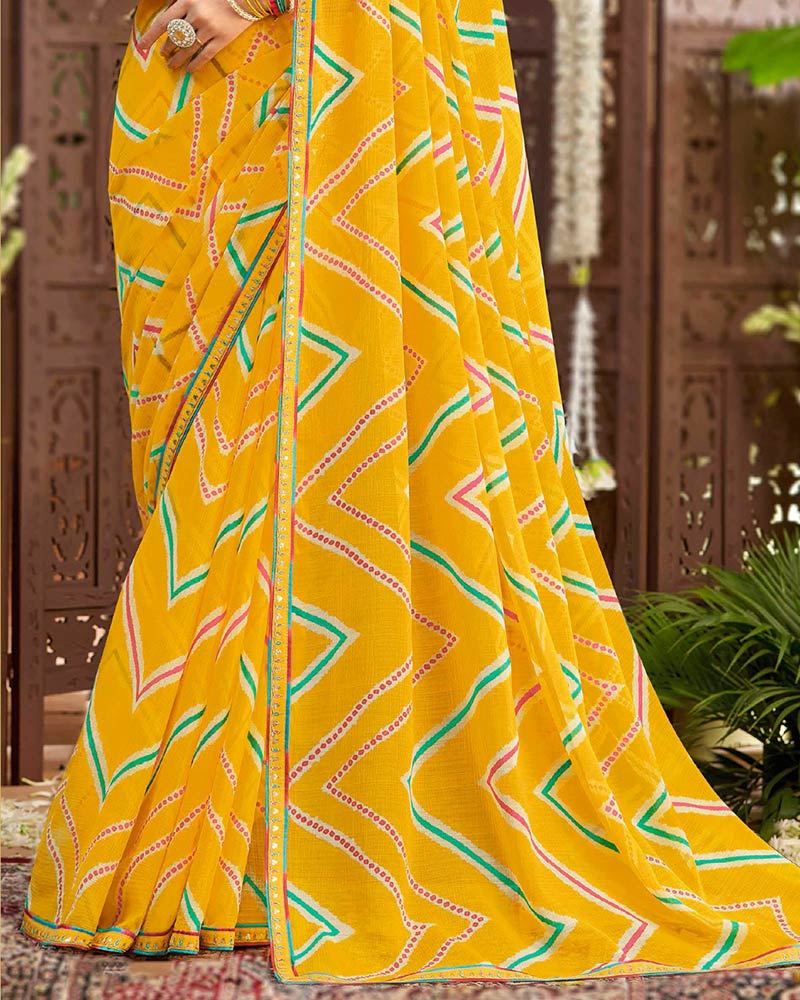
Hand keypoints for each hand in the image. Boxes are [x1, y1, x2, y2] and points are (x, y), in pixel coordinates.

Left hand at [139, 0, 261, 72]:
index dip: (151, 35)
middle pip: (175, 37)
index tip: (143, 46)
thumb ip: (182, 2)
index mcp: (187, 1)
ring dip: (178, 59)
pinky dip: (195, 64)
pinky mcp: (223, 39)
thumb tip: (169, 18)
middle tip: (163, 56)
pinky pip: (205, 55)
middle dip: (167, 49)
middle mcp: (197, 16)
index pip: (163, 22)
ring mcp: (210, 29)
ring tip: (172, 66)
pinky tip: (189, 69)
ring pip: (188, 49)